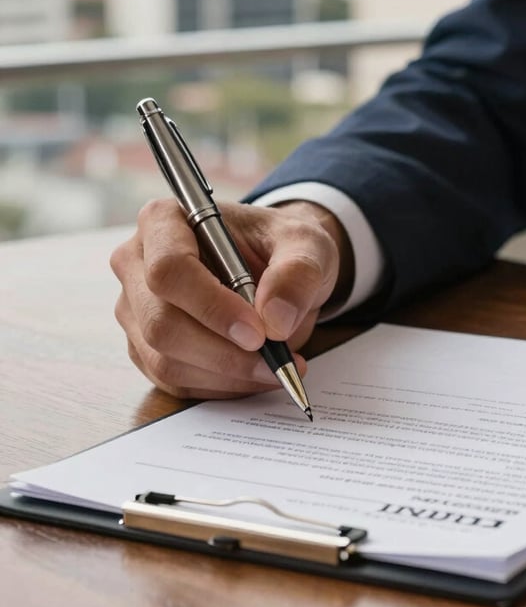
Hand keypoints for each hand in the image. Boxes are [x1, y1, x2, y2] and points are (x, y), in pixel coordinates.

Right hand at [110, 198, 352, 398]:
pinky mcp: (145, 347)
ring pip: (165, 359)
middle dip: (222, 351)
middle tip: (276, 359)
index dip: (211, 306)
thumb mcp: (307, 244)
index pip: (169, 269)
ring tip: (276, 366)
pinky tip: (255, 374)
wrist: (278, 267)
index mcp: (165, 220)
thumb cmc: (281, 245)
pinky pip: (174, 381)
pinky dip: (220, 386)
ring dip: (226, 374)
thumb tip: (275, 320)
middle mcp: (138, 263)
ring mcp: (136, 309)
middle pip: (161, 322)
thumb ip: (297, 272)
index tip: (258, 331)